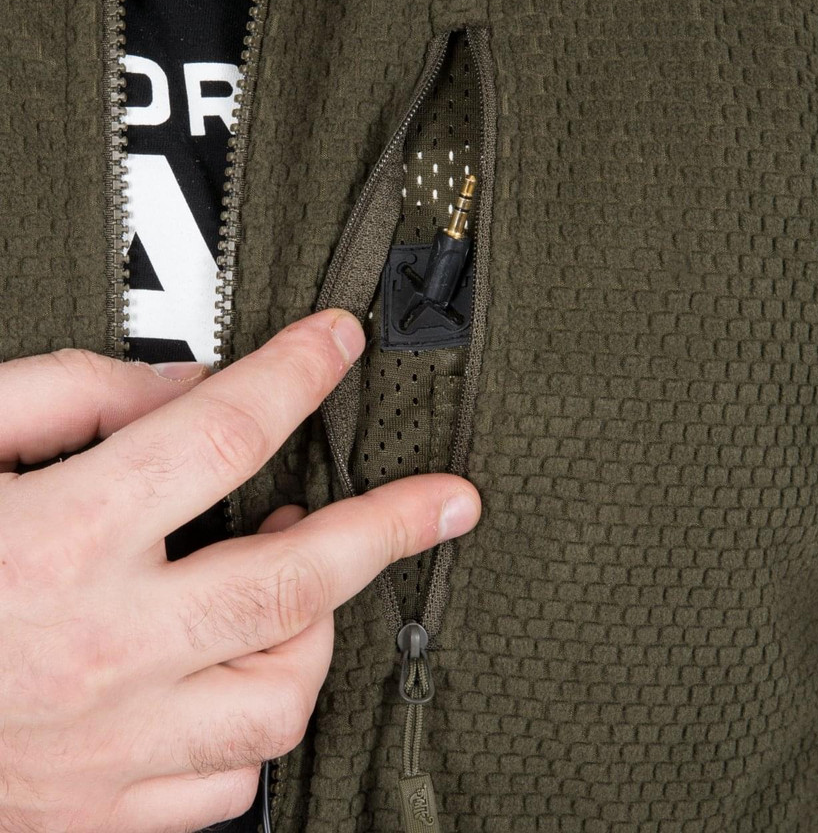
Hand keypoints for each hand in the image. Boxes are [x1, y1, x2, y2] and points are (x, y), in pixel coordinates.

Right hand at [0, 310, 480, 832]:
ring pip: (280, 695)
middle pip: (296, 580)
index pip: (220, 432)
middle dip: (391, 527)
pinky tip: (240, 669)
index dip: (297, 372)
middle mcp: (95, 648)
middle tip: (452, 499)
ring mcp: (103, 746)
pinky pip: (227, 783)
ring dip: (318, 627)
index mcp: (54, 540)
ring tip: (302, 575)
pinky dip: (257, 719)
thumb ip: (72, 397)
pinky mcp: (95, 815)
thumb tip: (192, 386)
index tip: (341, 342)